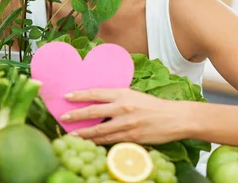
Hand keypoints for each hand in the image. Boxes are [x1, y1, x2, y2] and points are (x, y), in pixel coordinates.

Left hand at [61, 88, 188, 144]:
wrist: (174, 118)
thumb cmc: (153, 106)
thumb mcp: (134, 96)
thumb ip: (117, 98)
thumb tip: (99, 101)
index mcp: (123, 93)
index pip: (96, 93)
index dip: (80, 95)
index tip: (66, 96)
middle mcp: (122, 107)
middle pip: (93, 111)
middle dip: (75, 115)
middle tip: (63, 117)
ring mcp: (126, 124)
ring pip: (99, 130)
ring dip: (83, 134)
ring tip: (71, 135)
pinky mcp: (130, 137)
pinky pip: (110, 141)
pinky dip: (98, 142)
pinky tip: (90, 143)